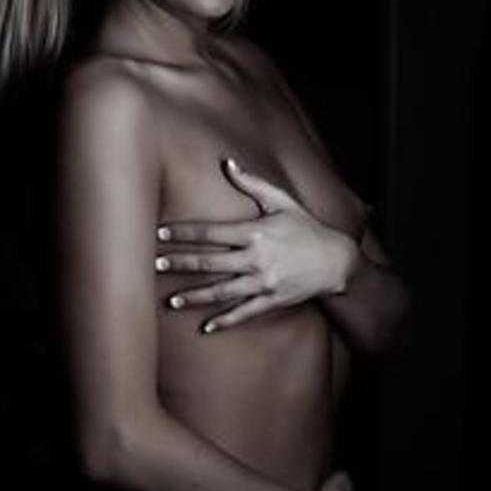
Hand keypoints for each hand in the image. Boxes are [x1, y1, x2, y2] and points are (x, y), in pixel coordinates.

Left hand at [156, 158, 358, 332]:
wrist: (336, 261)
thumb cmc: (306, 228)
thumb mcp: (282, 201)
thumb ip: (252, 183)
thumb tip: (227, 162)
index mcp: (255, 232)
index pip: (211, 232)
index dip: (184, 233)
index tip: (160, 234)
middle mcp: (256, 258)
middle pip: (210, 262)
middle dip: (180, 263)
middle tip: (154, 265)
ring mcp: (263, 281)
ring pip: (222, 291)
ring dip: (195, 296)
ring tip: (171, 302)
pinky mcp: (271, 300)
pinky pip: (244, 313)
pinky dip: (225, 321)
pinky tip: (206, 327)